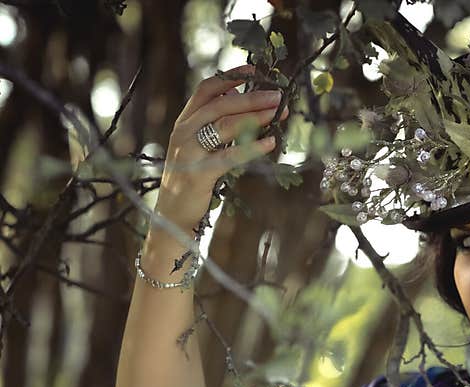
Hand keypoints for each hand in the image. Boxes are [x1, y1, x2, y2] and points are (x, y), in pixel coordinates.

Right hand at [154, 64, 288, 232]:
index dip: (230, 77)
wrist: (171, 214)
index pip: (206, 90)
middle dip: (251, 97)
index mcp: (185, 122)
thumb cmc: (191, 179)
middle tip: (278, 95)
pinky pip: (230, 156)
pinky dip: (252, 147)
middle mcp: (184, 131)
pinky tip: (271, 143)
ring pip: (225, 125)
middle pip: (220, 104)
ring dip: (255, 116)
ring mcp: (189, 151)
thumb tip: (238, 99)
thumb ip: (214, 125)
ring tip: (278, 112)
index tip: (253, 70)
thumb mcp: (199, 147)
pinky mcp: (199, 172)